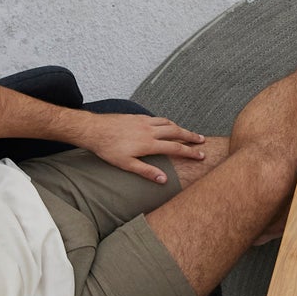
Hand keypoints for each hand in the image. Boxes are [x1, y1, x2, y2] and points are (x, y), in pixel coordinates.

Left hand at [77, 113, 204, 181]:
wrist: (94, 129)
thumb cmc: (108, 149)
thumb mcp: (126, 164)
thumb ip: (146, 171)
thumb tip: (163, 179)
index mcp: (149, 144)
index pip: (175, 148)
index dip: (190, 152)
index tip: (201, 155)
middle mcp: (150, 130)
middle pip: (176, 132)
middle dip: (191, 136)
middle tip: (202, 140)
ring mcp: (144, 121)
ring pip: (168, 123)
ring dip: (180, 128)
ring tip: (187, 133)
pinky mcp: (137, 116)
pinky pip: (157, 118)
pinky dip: (166, 121)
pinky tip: (166, 124)